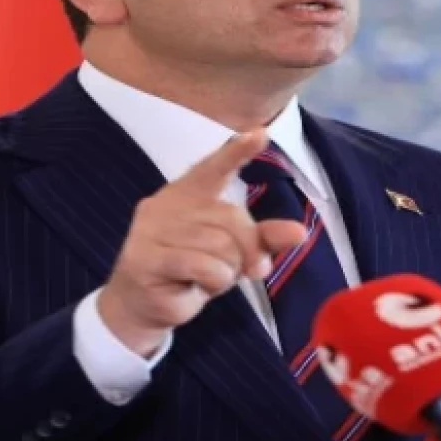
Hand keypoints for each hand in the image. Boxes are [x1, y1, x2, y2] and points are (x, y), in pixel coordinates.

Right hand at [97, 130, 307, 355]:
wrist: (142, 305)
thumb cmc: (191, 271)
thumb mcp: (232, 253)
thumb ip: (263, 239)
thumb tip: (299, 232)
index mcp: (188, 192)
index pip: (213, 167)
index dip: (236, 152)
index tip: (260, 134)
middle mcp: (166, 203)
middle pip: (231, 218)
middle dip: (246, 250)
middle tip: (238, 270)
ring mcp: (152, 230)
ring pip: (220, 246)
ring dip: (226, 272)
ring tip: (206, 279)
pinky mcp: (145, 258)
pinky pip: (203, 267)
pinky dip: (212, 283)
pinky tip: (192, 287)